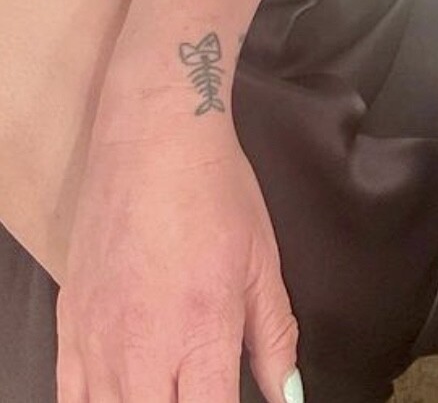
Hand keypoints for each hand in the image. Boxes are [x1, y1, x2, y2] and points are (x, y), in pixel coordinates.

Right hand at [56, 120, 300, 402]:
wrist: (153, 141)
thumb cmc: (214, 192)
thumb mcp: (261, 263)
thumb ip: (273, 337)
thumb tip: (288, 394)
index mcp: (202, 333)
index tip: (234, 401)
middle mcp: (144, 349)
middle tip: (202, 390)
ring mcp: (98, 342)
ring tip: (170, 386)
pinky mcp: (69, 328)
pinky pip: (70, 399)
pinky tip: (125, 390)